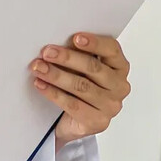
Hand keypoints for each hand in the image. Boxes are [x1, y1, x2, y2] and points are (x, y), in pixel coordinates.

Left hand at [29, 33, 130, 150]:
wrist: (75, 122)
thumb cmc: (81, 88)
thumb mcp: (83, 68)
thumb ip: (79, 55)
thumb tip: (59, 44)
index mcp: (120, 67)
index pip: (112, 50)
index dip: (94, 43)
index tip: (76, 38)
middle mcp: (120, 86)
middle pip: (93, 68)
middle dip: (67, 58)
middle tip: (47, 52)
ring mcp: (111, 106)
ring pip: (81, 86)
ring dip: (57, 75)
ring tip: (40, 68)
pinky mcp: (97, 121)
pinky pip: (73, 104)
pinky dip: (54, 93)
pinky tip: (42, 85)